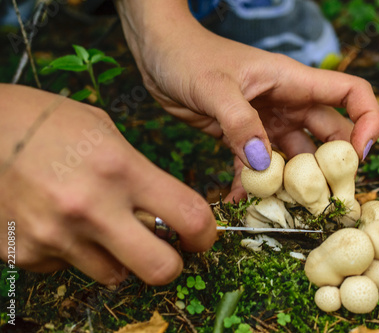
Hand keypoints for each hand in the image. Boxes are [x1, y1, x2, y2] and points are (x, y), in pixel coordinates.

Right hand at [0, 84, 215, 284]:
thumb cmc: (46, 121)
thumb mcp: (105, 132)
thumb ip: (140, 173)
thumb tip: (163, 210)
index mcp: (120, 169)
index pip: (189, 216)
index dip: (206, 233)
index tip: (202, 234)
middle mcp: (91, 209)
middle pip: (160, 269)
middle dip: (171, 263)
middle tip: (165, 249)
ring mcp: (56, 237)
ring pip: (114, 275)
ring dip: (119, 258)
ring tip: (102, 226)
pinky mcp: (26, 254)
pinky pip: (70, 268)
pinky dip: (76, 252)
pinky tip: (61, 222)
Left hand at [117, 0, 378, 200]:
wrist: (159, 54)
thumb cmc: (188, 55)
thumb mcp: (213, 86)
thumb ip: (239, 122)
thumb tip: (263, 163)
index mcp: (293, 82)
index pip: (351, 94)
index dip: (367, 121)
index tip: (362, 155)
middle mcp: (287, 103)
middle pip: (328, 137)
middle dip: (331, 169)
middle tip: (324, 202)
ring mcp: (267, 122)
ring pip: (293, 158)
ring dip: (291, 184)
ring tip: (283, 211)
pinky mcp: (244, 136)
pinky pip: (258, 166)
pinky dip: (254, 184)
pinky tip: (242, 202)